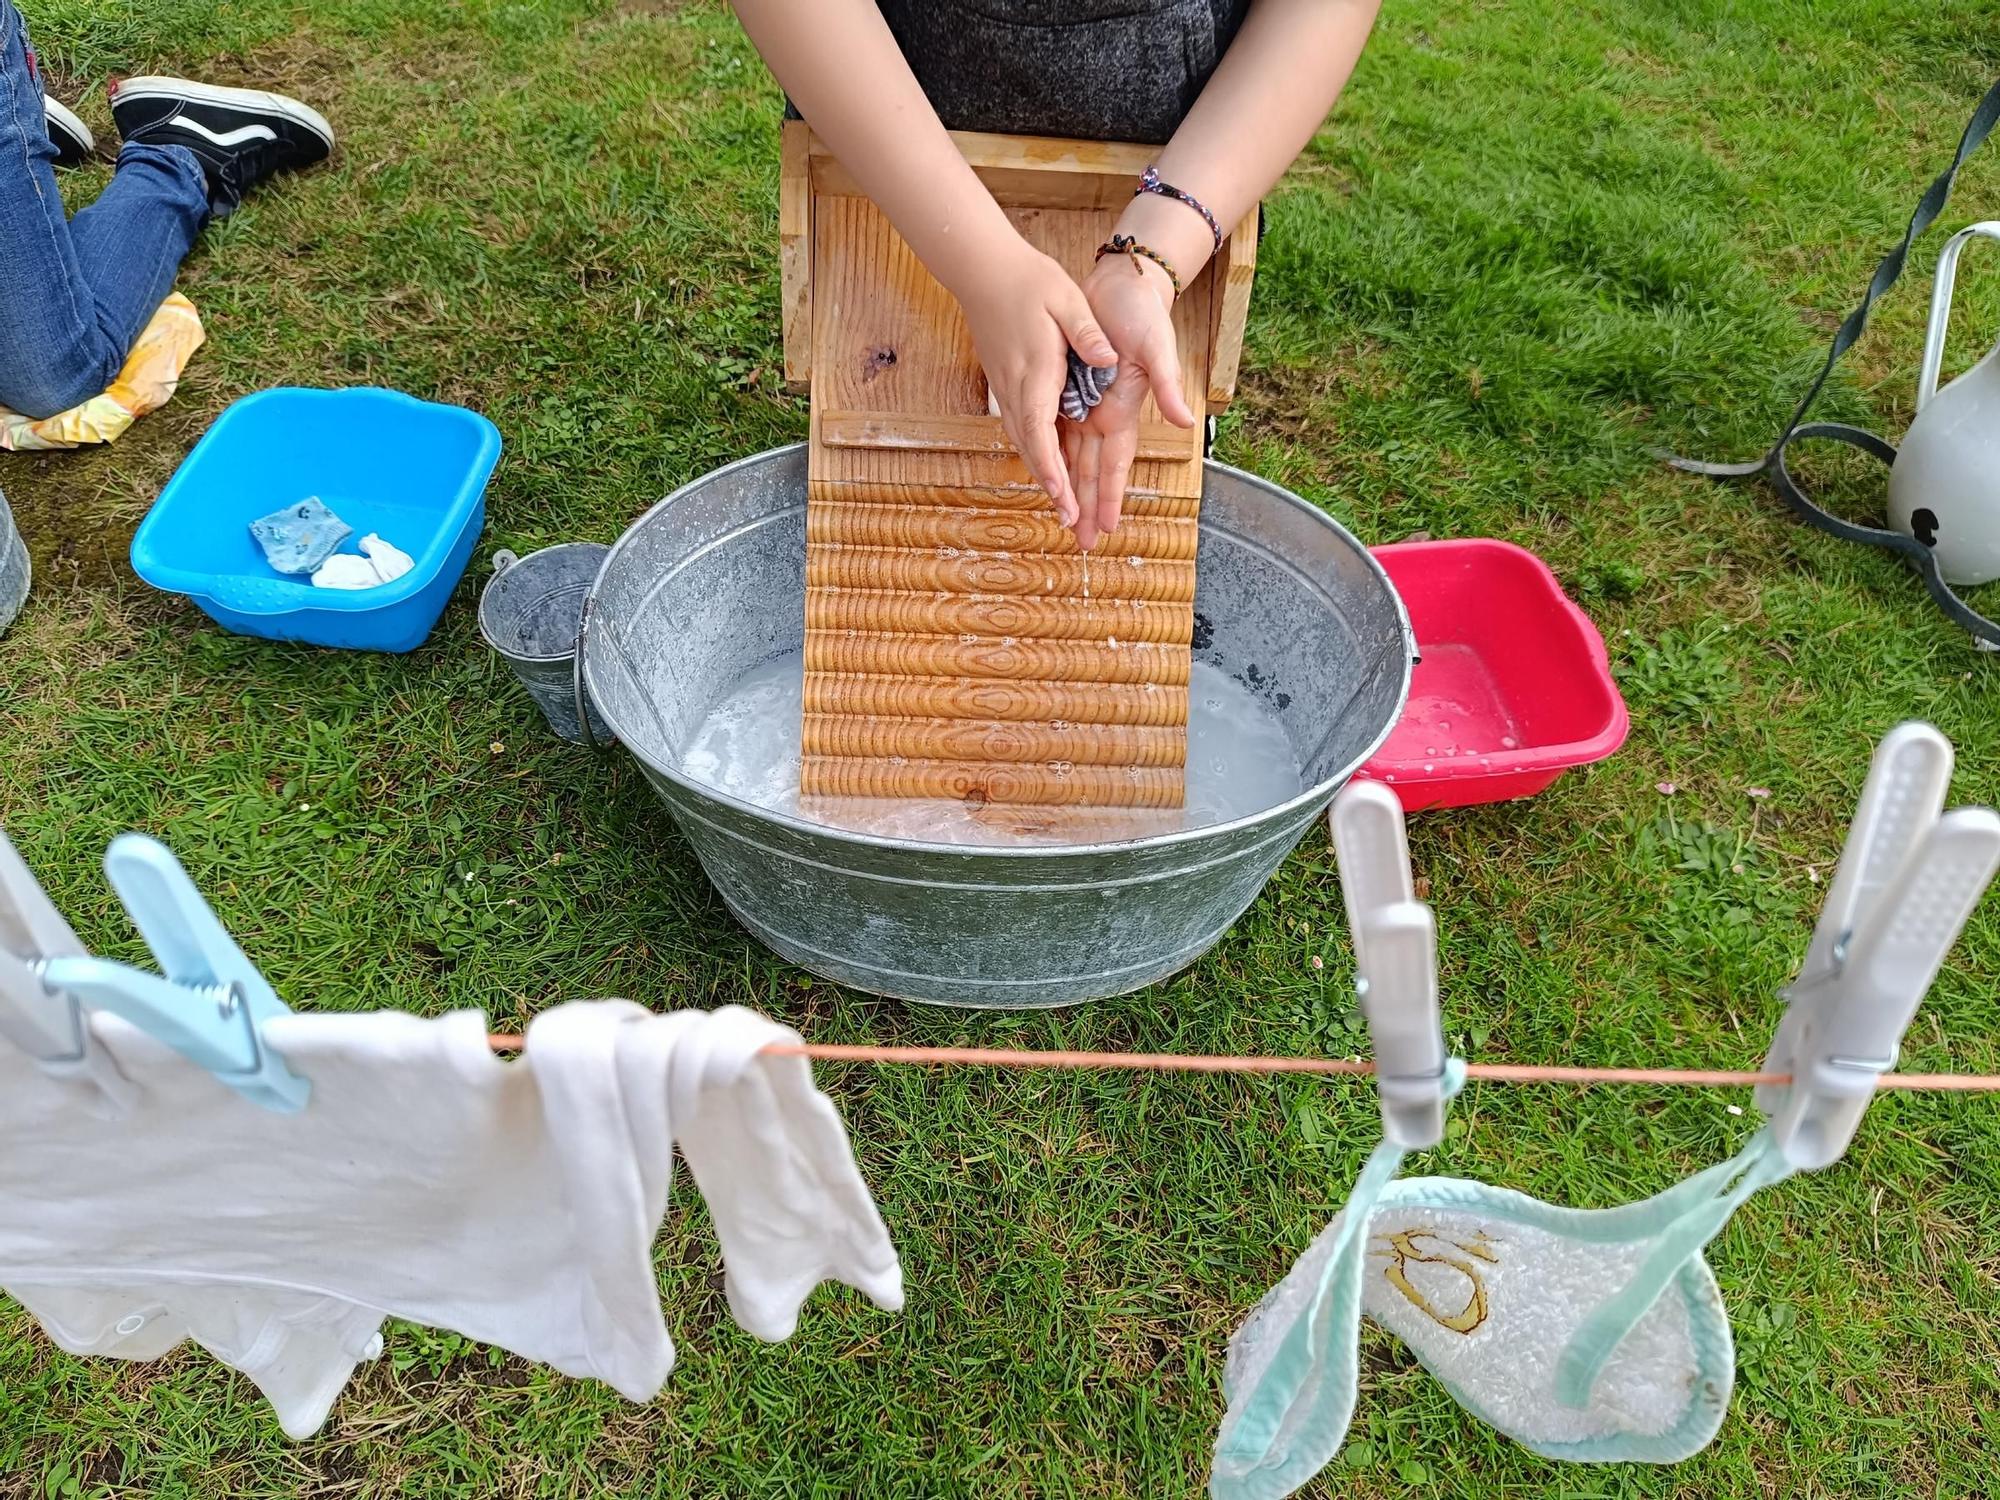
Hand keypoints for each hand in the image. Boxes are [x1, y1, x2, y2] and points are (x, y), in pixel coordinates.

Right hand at [957, 240, 1115, 527]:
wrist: (983, 269)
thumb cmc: (1028, 280)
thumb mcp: (1066, 299)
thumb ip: (1087, 332)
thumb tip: (1111, 360)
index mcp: (1036, 370)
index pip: (1039, 428)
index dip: (1050, 466)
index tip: (1062, 495)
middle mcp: (1017, 386)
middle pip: (1032, 447)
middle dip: (1051, 487)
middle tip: (1070, 523)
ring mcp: (1006, 387)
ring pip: (1024, 442)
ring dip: (1044, 476)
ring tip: (1063, 510)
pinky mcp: (1005, 384)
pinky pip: (1021, 428)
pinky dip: (1036, 454)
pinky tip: (1049, 472)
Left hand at [1063, 252, 1197, 550]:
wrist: (1122, 283)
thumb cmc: (1142, 313)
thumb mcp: (1157, 347)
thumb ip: (1167, 384)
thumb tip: (1184, 420)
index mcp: (1122, 409)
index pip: (1115, 464)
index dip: (1109, 496)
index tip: (1106, 529)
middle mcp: (1102, 413)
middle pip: (1091, 470)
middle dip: (1088, 507)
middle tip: (1082, 543)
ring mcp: (1085, 403)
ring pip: (1072, 456)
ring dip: (1070, 489)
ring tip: (1066, 522)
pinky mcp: (1068, 389)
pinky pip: (1057, 428)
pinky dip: (1053, 454)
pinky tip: (1047, 475)